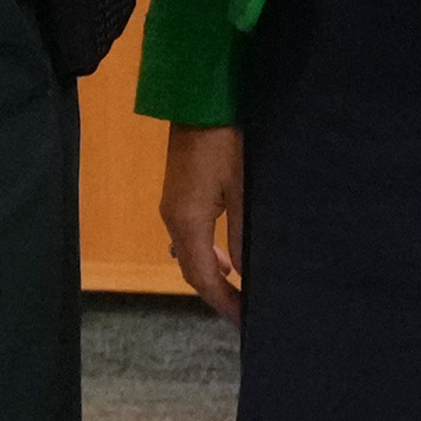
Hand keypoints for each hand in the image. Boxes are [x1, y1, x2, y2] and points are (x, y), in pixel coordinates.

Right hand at [160, 125, 245, 318]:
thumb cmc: (226, 143)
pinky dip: (205, 251)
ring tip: (238, 284)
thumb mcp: (242, 191)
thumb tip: (248, 274)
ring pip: (188, 253)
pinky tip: (224, 251)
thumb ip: (244, 235)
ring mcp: (172, 205)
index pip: (202, 277)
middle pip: (191, 269)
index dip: (223, 302)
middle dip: (217, 292)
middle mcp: (173, 219)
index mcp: (187, 223)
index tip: (246, 321)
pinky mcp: (178, 193)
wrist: (200, 100)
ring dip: (211, 271)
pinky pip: (188, 236)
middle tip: (244, 309)